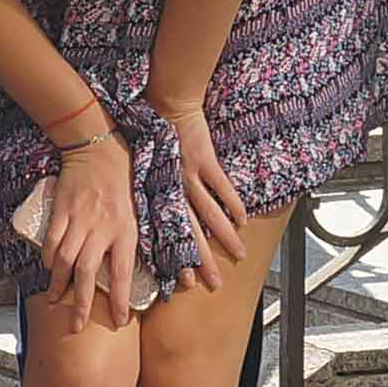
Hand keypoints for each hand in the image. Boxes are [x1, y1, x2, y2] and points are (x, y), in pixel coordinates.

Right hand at [36, 132, 141, 328]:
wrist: (99, 145)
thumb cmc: (126, 176)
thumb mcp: (141, 207)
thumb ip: (136, 236)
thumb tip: (138, 266)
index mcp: (126, 230)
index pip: (123, 274)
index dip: (120, 302)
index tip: (119, 322)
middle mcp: (102, 228)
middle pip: (88, 274)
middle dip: (81, 304)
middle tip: (76, 326)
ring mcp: (79, 219)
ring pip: (66, 261)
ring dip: (59, 284)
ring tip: (55, 300)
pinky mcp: (62, 210)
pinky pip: (53, 241)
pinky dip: (50, 258)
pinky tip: (49, 268)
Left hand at [164, 98, 261, 273]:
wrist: (164, 103)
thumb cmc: (154, 136)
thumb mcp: (145, 170)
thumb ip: (153, 194)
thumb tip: (158, 220)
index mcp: (155, 193)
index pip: (165, 234)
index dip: (175, 259)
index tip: (183, 283)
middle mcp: (170, 188)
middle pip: (188, 232)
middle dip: (202, 259)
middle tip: (213, 283)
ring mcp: (188, 174)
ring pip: (208, 214)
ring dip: (224, 237)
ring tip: (238, 255)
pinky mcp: (203, 159)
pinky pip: (221, 187)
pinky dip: (233, 204)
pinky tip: (242, 220)